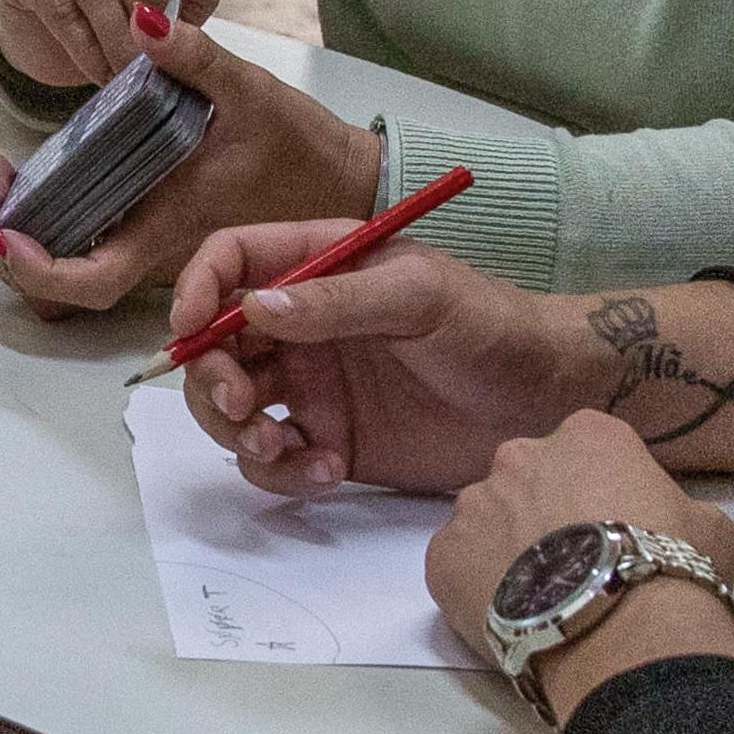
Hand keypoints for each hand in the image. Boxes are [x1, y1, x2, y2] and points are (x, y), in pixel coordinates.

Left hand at [0, 16, 380, 319]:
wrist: (343, 181)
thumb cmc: (301, 148)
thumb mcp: (251, 91)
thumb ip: (193, 56)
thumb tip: (140, 18)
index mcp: (169, 226)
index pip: (89, 280)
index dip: (36, 266)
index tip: (4, 224)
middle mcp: (152, 244)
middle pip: (60, 283)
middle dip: (8, 243)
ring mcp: (151, 238)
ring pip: (68, 262)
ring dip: (23, 228)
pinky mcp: (154, 221)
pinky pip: (90, 235)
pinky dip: (52, 215)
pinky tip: (36, 173)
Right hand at [165, 237, 604, 494]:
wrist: (545, 403)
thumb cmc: (492, 327)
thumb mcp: (421, 296)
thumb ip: (338, 301)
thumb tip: (253, 309)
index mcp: (322, 267)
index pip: (233, 260)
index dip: (199, 289)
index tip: (189, 329)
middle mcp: (305, 326)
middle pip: (216, 344)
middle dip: (210, 378)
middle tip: (243, 408)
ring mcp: (314, 387)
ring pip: (233, 409)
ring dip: (238, 433)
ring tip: (281, 450)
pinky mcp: (330, 443)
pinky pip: (274, 462)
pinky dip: (282, 473)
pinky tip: (326, 472)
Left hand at [419, 411, 733, 682]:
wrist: (618, 632)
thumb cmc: (671, 570)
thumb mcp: (709, 525)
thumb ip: (677, 507)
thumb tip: (669, 522)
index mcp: (587, 435)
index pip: (586, 451)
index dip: (599, 492)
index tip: (610, 528)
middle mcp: (520, 456)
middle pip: (529, 480)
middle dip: (544, 513)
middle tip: (572, 564)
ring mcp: (475, 504)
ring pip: (487, 521)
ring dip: (507, 548)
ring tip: (539, 596)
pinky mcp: (441, 555)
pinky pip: (457, 564)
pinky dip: (475, 585)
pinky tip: (509, 614)